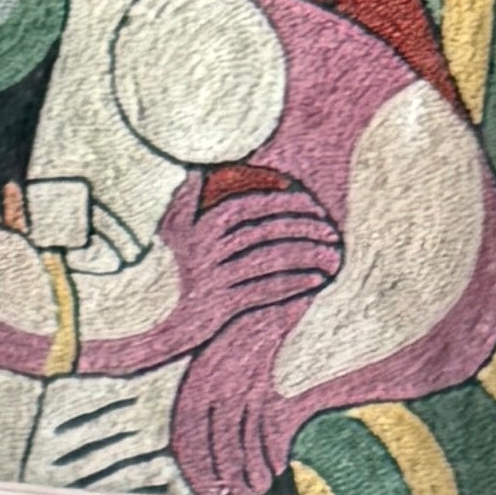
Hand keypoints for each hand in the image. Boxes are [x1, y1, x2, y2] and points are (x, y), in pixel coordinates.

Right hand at [104, 168, 339, 360]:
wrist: (163, 326)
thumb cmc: (176, 273)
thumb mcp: (174, 231)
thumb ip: (187, 197)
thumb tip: (197, 168)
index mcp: (203, 226)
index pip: (254, 204)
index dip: (289, 202)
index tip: (315, 205)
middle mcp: (209, 251)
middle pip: (268, 232)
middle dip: (305, 228)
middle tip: (331, 230)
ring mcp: (216, 279)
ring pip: (272, 260)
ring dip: (307, 256)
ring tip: (332, 255)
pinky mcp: (223, 307)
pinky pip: (267, 291)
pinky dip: (294, 285)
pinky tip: (316, 281)